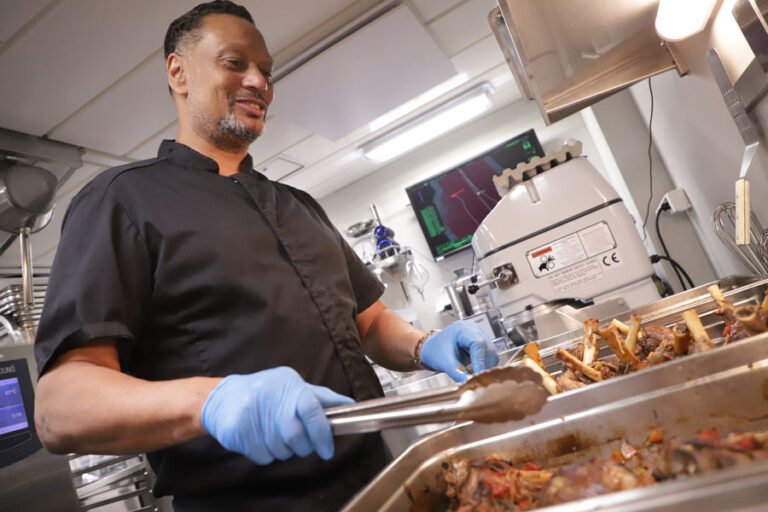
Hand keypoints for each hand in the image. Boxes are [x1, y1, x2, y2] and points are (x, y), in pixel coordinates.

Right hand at [201, 367, 352, 464]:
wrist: (222, 397)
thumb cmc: (266, 392)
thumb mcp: (293, 387)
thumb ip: (321, 397)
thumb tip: (350, 404)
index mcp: (289, 384)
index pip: (311, 408)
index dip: (322, 432)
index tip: (327, 450)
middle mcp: (270, 395)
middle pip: (296, 435)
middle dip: (302, 447)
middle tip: (301, 445)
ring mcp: (251, 411)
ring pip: (280, 449)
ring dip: (283, 450)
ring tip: (276, 437)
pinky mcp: (237, 428)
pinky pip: (263, 456)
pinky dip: (266, 454)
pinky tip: (260, 440)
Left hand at [420, 321, 498, 381]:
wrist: (431, 349)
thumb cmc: (435, 351)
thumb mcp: (445, 362)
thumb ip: (457, 372)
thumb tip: (469, 382)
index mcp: (463, 329)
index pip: (478, 344)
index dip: (480, 361)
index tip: (478, 375)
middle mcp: (473, 330)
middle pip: (487, 348)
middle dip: (483, 365)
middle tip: (477, 379)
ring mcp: (479, 335)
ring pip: (491, 353)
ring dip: (485, 366)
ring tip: (474, 375)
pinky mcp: (481, 344)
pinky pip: (489, 356)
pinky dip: (484, 365)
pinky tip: (476, 371)